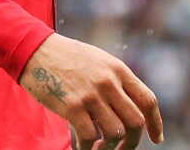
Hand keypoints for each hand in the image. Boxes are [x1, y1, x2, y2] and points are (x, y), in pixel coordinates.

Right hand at [19, 33, 163, 149]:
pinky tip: (83, 147)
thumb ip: (115, 80)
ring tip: (99, 147)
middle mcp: (109, 82)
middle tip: (122, 149)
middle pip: (135, 122)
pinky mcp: (72, 106)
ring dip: (109, 147)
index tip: (156, 139)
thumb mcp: (98, 60)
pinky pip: (89, 138)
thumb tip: (128, 108)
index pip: (148, 101)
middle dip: (132, 142)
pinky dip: (88, 148)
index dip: (155, 124)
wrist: (34, 49)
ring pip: (115, 133)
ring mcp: (91, 94)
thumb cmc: (64, 57)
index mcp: (118, 69)